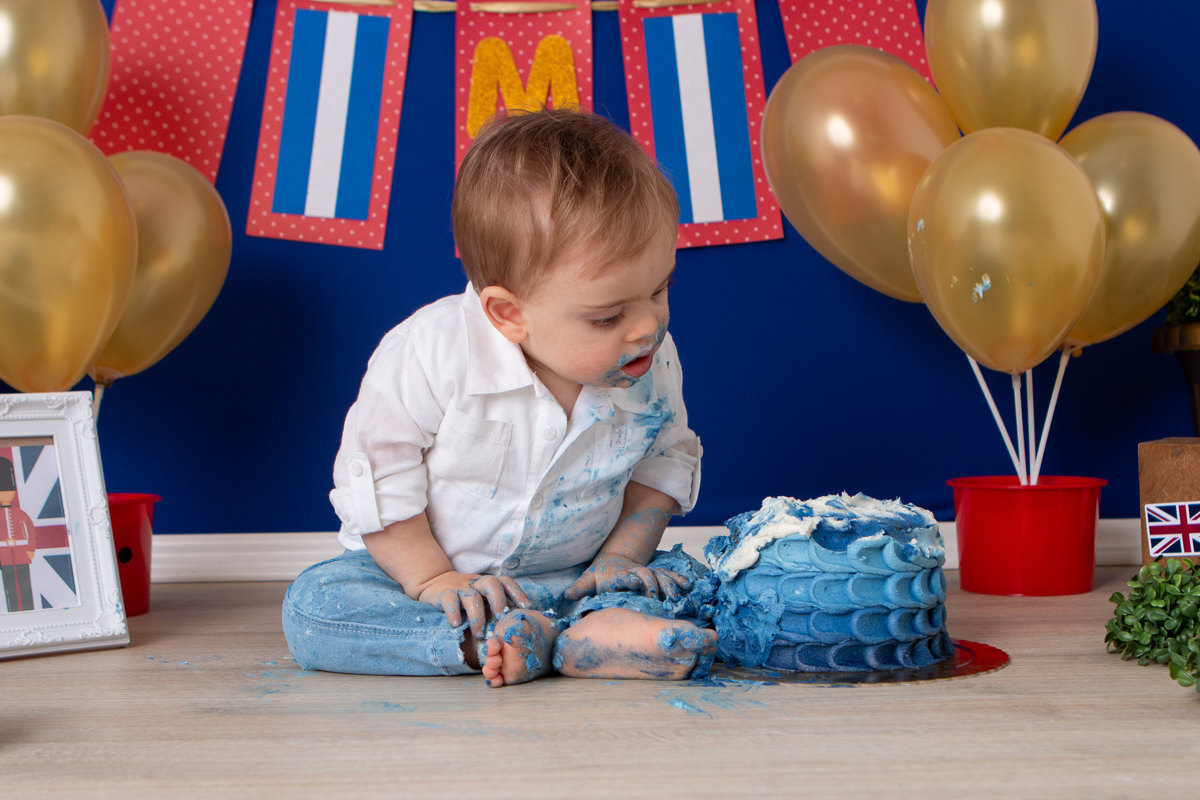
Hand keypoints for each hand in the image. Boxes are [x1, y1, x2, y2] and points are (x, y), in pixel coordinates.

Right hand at [417, 571, 530, 636]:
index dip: (517, 593)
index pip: (506, 582)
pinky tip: (456, 625)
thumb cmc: (466, 597)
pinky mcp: (444, 593)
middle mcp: (477, 582)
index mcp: (489, 583)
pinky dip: (453, 612)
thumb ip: (496, 606)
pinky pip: (450, 600)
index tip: (526, 607)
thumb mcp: (482, 597)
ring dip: (477, 617)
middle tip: (500, 620)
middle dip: (498, 602)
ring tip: (479, 635)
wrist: (435, 583)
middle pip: (491, 584)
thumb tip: (518, 624)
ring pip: (471, 597)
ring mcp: (460, 587)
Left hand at [564, 554, 690, 600]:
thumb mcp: (589, 579)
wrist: (615, 562)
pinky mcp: (657, 575)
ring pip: (661, 576)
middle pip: (647, 575)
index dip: (631, 579)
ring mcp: (648, 573)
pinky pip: (670, 575)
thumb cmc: (600, 574)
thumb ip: (581, 587)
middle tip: (657, 599)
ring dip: (669, 585)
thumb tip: (568, 594)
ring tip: (676, 596)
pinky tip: (687, 585)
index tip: (635, 583)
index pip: (626, 576)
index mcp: (619, 575)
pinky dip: (678, 579)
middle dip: (653, 585)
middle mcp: (635, 572)